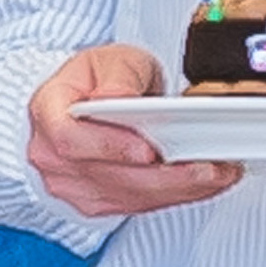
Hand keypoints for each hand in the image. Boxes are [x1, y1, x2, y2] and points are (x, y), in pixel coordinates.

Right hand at [26, 45, 238, 218]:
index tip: (149, 150)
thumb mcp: (108, 60)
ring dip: (179, 189)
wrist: (86, 104)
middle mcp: (52, 157)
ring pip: (128, 196)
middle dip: (164, 176)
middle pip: (108, 176)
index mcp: (47, 113)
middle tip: (206, 167)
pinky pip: (138, 205)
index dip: (111, 147)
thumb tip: (117, 97)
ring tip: (218, 174)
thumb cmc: (94, 81)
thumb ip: (117, 76)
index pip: (70, 139)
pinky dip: (175, 196)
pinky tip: (203, 184)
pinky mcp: (96, 203)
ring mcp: (72, 186)